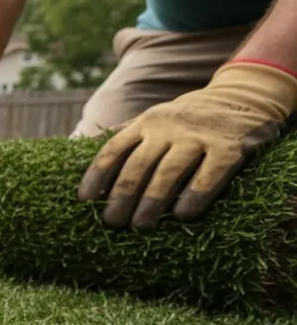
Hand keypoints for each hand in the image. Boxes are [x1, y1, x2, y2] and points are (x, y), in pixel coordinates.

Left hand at [77, 61, 296, 229]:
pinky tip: (182, 216)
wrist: (242, 97)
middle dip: (121, 197)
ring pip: (168, 172)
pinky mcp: (230, 148)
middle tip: (111, 223)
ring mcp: (199, 136)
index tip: (84, 201)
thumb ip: (125, 139)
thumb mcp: (152, 121)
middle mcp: (168, 127)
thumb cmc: (185, 121)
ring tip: (140, 226)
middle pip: (137, 166)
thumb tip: (81, 162)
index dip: (96, 176)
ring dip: (152, 202)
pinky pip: (209, 175)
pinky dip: (194, 196)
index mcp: (145, 123)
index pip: (113, 150)